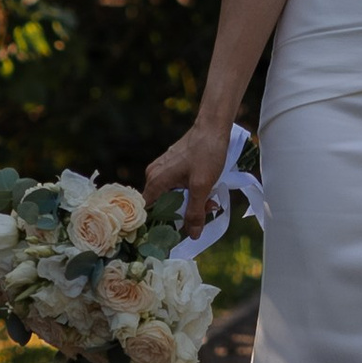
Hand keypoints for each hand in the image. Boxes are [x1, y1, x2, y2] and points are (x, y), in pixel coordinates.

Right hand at [145, 119, 230, 250]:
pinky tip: (208, 190)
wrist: (214, 126)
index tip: (176, 234)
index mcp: (155, 181)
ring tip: (211, 200)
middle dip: (184, 213)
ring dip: (191, 202)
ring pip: (174, 196)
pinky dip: (192, 192)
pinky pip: (179, 186)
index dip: (160, 226)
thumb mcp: (202, 186)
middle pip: (164, 206)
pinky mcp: (173, 166)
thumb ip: (195, 212)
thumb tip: (191, 236)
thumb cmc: (206, 153)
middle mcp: (154, 175)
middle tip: (206, 210)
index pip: (148, 213)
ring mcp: (163, 170)